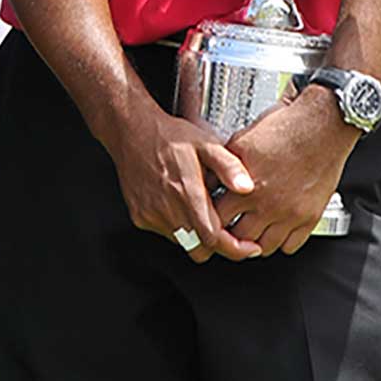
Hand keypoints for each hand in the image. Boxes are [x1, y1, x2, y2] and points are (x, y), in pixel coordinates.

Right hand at [104, 96, 260, 262]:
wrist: (131, 131)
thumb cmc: (168, 136)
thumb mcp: (206, 143)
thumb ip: (228, 166)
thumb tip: (247, 187)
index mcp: (187, 193)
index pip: (214, 238)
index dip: (235, 248)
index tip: (249, 248)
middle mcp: (167, 209)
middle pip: (200, 249)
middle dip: (217, 246)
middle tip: (228, 232)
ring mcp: (151, 215)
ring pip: (183, 243)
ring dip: (195, 234)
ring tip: (198, 207)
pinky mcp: (140, 216)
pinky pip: (165, 233)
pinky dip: (176, 226)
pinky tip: (179, 204)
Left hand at [213, 90, 358, 257]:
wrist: (321, 126)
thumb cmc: (284, 129)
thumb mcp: (240, 143)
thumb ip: (223, 168)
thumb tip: (208, 183)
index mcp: (245, 188)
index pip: (217, 220)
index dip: (210, 220)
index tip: (210, 219)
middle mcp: (267, 205)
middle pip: (239, 239)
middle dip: (230, 236)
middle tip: (228, 231)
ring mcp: (290, 215)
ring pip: (265, 247)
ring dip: (255, 243)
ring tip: (251, 233)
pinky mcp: (310, 217)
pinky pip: (291, 246)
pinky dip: (282, 242)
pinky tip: (276, 230)